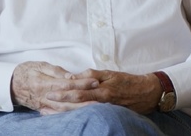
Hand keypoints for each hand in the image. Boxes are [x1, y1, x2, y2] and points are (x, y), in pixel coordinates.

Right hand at [11, 61, 98, 113]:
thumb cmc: (26, 71)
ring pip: (65, 109)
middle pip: (69, 100)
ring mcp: (44, 105)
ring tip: (95, 107)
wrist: (10, 84)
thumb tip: (71, 76)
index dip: (82, 83)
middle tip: (101, 98)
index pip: (67, 84)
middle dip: (86, 99)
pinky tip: (81, 114)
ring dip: (81, 109)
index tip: (95, 81)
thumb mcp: (39, 65)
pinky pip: (58, 114)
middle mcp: (45, 96)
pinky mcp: (44, 109)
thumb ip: (55, 71)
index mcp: (44, 83)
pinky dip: (70, 115)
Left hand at [45, 69, 162, 114]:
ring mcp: (103, 111)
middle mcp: (101, 103)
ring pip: (79, 113)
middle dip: (58, 106)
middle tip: (42, 105)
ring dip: (63, 113)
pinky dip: (75, 116)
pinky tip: (66, 117)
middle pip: (75, 106)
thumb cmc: (128, 81)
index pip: (77, 93)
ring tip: (48, 113)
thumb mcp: (110, 73)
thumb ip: (91, 75)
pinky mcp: (106, 115)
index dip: (62, 94)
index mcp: (101, 91)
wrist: (147, 93)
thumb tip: (74, 76)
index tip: (49, 93)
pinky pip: (88, 116)